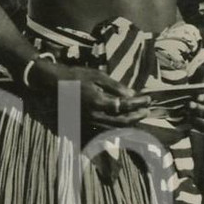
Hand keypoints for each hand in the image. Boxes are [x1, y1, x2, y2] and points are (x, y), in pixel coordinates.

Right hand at [28, 58, 148, 128]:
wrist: (54, 84)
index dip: (138, 103)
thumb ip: (115, 86)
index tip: (148, 99)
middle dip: (137, 116)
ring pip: (115, 128)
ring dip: (130, 123)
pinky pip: (106, 128)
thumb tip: (132, 93)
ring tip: (139, 115)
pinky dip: (118, 126)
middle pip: (122, 121)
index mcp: (98, 102)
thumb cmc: (76, 76)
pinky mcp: (87, 123)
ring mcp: (90, 121)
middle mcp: (95, 116)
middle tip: (147, 110)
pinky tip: (125, 120)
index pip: (125, 106)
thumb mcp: (97, 75)